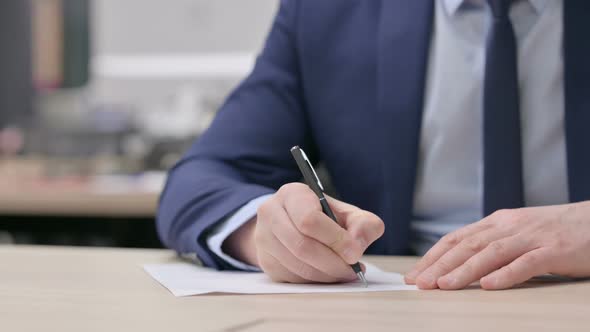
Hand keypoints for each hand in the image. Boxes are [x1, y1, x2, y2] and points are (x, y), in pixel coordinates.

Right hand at [245, 183, 383, 282]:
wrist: (292, 224)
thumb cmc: (323, 218)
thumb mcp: (347, 213)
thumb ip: (363, 224)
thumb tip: (356, 246)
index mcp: (292, 194)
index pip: (309, 219)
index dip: (334, 239)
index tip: (355, 253)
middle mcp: (271, 213)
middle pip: (302, 246)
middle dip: (333, 263)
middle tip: (353, 269)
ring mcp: (263, 238)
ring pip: (297, 266)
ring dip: (326, 275)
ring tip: (344, 272)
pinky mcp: (265, 261)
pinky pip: (292, 278)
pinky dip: (315, 281)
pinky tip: (328, 274)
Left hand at [404, 201, 589, 289]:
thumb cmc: (555, 232)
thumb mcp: (517, 233)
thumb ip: (492, 245)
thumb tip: (459, 264)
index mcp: (497, 223)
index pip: (456, 239)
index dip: (432, 256)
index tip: (413, 274)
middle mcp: (509, 227)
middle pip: (467, 245)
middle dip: (439, 264)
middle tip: (419, 283)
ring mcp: (531, 238)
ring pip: (491, 253)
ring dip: (464, 270)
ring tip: (443, 285)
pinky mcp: (555, 250)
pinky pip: (527, 263)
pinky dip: (506, 274)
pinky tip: (489, 286)